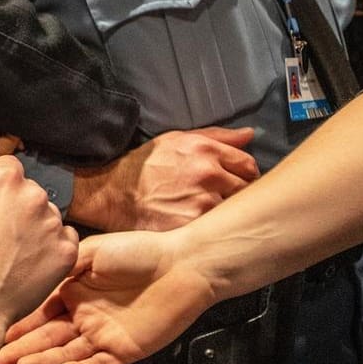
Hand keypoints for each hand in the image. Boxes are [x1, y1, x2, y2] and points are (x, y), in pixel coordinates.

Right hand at [0, 156, 77, 325]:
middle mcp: (34, 195)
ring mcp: (52, 224)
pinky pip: (65, 241)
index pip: (9, 168)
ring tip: (11, 255)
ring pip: (48, 217)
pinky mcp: (66, 252)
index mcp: (4, 179)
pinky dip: (51, 250)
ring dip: (36, 229)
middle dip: (18, 208)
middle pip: (30, 192)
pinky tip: (29, 265)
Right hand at [0, 229, 215, 363]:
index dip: (20, 324)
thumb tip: (35, 278)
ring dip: (44, 360)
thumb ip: (62, 266)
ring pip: (68, 353)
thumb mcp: (92, 251)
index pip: (40, 313)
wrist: (183, 266)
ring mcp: (103, 335)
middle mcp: (84, 317)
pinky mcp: (125, 351)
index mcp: (73, 292)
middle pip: (48, 338)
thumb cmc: (138, 252)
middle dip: (23, 348)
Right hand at [66, 127, 256, 233]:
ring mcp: (202, 202)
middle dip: (238, 194)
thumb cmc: (144, 166)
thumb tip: (250, 135)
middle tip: (222, 199)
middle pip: (246, 189)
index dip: (245, 174)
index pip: (248, 165)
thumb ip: (217, 136)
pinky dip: (211, 228)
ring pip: (233, 211)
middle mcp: (208, 174)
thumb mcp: (176, 140)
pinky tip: (201, 227)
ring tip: (209, 213)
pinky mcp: (193, 225)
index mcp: (206, 150)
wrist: (111, 193)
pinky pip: (216, 228)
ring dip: (225, 213)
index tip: (236, 181)